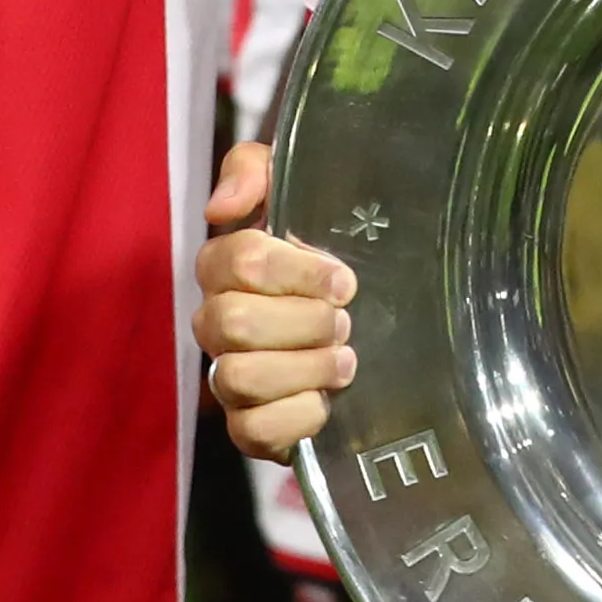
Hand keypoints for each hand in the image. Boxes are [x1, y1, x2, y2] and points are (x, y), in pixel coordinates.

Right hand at [197, 138, 356, 459]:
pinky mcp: (252, 428)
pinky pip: (253, 432)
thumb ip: (255, 169)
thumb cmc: (335, 248)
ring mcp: (230, 378)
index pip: (237, 260)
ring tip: (345, 361)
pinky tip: (328, 401)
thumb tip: (220, 207)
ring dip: (305, 368)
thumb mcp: (304, 187)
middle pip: (232, 323)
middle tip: (346, 322)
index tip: (344, 279)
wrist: (384, 313)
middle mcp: (218, 323)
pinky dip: (298, 418)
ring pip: (240, 379)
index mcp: (227, 265)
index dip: (296, 271)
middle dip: (304, 322)